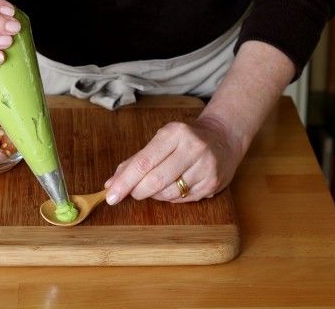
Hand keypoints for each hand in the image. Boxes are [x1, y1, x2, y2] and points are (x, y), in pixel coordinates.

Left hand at [103, 115, 244, 203]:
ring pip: (168, 193)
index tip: (111, 195)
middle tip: (132, 193)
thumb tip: (111, 183)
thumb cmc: (184, 140)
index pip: (143, 162)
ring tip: (156, 185)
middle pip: (155, 180)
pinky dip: (171, 197)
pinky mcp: (213, 183)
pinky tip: (174, 185)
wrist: (223, 137)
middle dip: (137, 191)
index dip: (125, 181)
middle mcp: (193, 148)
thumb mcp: (160, 141)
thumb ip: (135, 161)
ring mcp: (205, 167)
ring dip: (155, 195)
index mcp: (174, 133)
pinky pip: (182, 199)